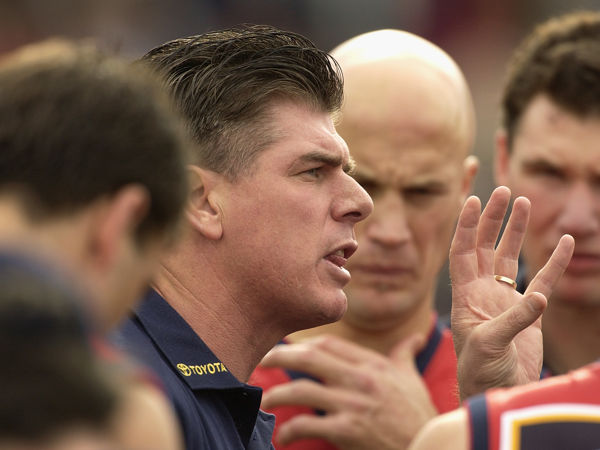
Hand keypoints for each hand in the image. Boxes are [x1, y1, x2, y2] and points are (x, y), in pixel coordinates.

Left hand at [260, 334, 436, 449]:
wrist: (428, 447)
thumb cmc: (419, 415)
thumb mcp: (412, 379)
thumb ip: (405, 355)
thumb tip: (415, 337)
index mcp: (372, 364)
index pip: (328, 344)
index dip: (301, 344)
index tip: (285, 347)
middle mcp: (360, 379)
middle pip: (309, 357)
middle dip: (279, 356)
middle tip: (260, 360)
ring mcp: (353, 404)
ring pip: (302, 390)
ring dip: (277, 394)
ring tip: (265, 401)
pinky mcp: (347, 431)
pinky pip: (308, 425)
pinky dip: (290, 430)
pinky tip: (284, 436)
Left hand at [449, 186, 573, 399]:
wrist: (497, 392)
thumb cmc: (480, 371)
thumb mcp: (489, 345)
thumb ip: (512, 320)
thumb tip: (538, 297)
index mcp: (465, 295)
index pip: (461, 252)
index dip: (465, 226)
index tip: (472, 200)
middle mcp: (482, 291)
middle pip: (484, 245)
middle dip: (492, 218)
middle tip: (503, 191)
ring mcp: (505, 298)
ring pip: (509, 256)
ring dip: (515, 231)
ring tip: (524, 201)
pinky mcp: (528, 311)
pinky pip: (542, 280)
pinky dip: (554, 262)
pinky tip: (565, 242)